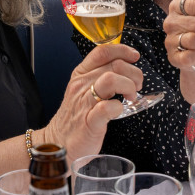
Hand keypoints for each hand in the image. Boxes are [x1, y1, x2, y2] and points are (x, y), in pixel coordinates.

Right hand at [40, 43, 142, 161]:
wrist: (57, 143)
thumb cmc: (76, 118)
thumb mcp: (84, 90)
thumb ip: (100, 78)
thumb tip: (125, 69)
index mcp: (80, 75)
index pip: (102, 52)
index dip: (122, 50)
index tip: (134, 56)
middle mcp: (81, 85)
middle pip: (114, 65)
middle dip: (133, 73)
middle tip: (136, 86)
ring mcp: (84, 103)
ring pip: (111, 80)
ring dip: (128, 86)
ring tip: (131, 97)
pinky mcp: (89, 122)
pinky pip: (107, 107)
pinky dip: (119, 107)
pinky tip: (119, 110)